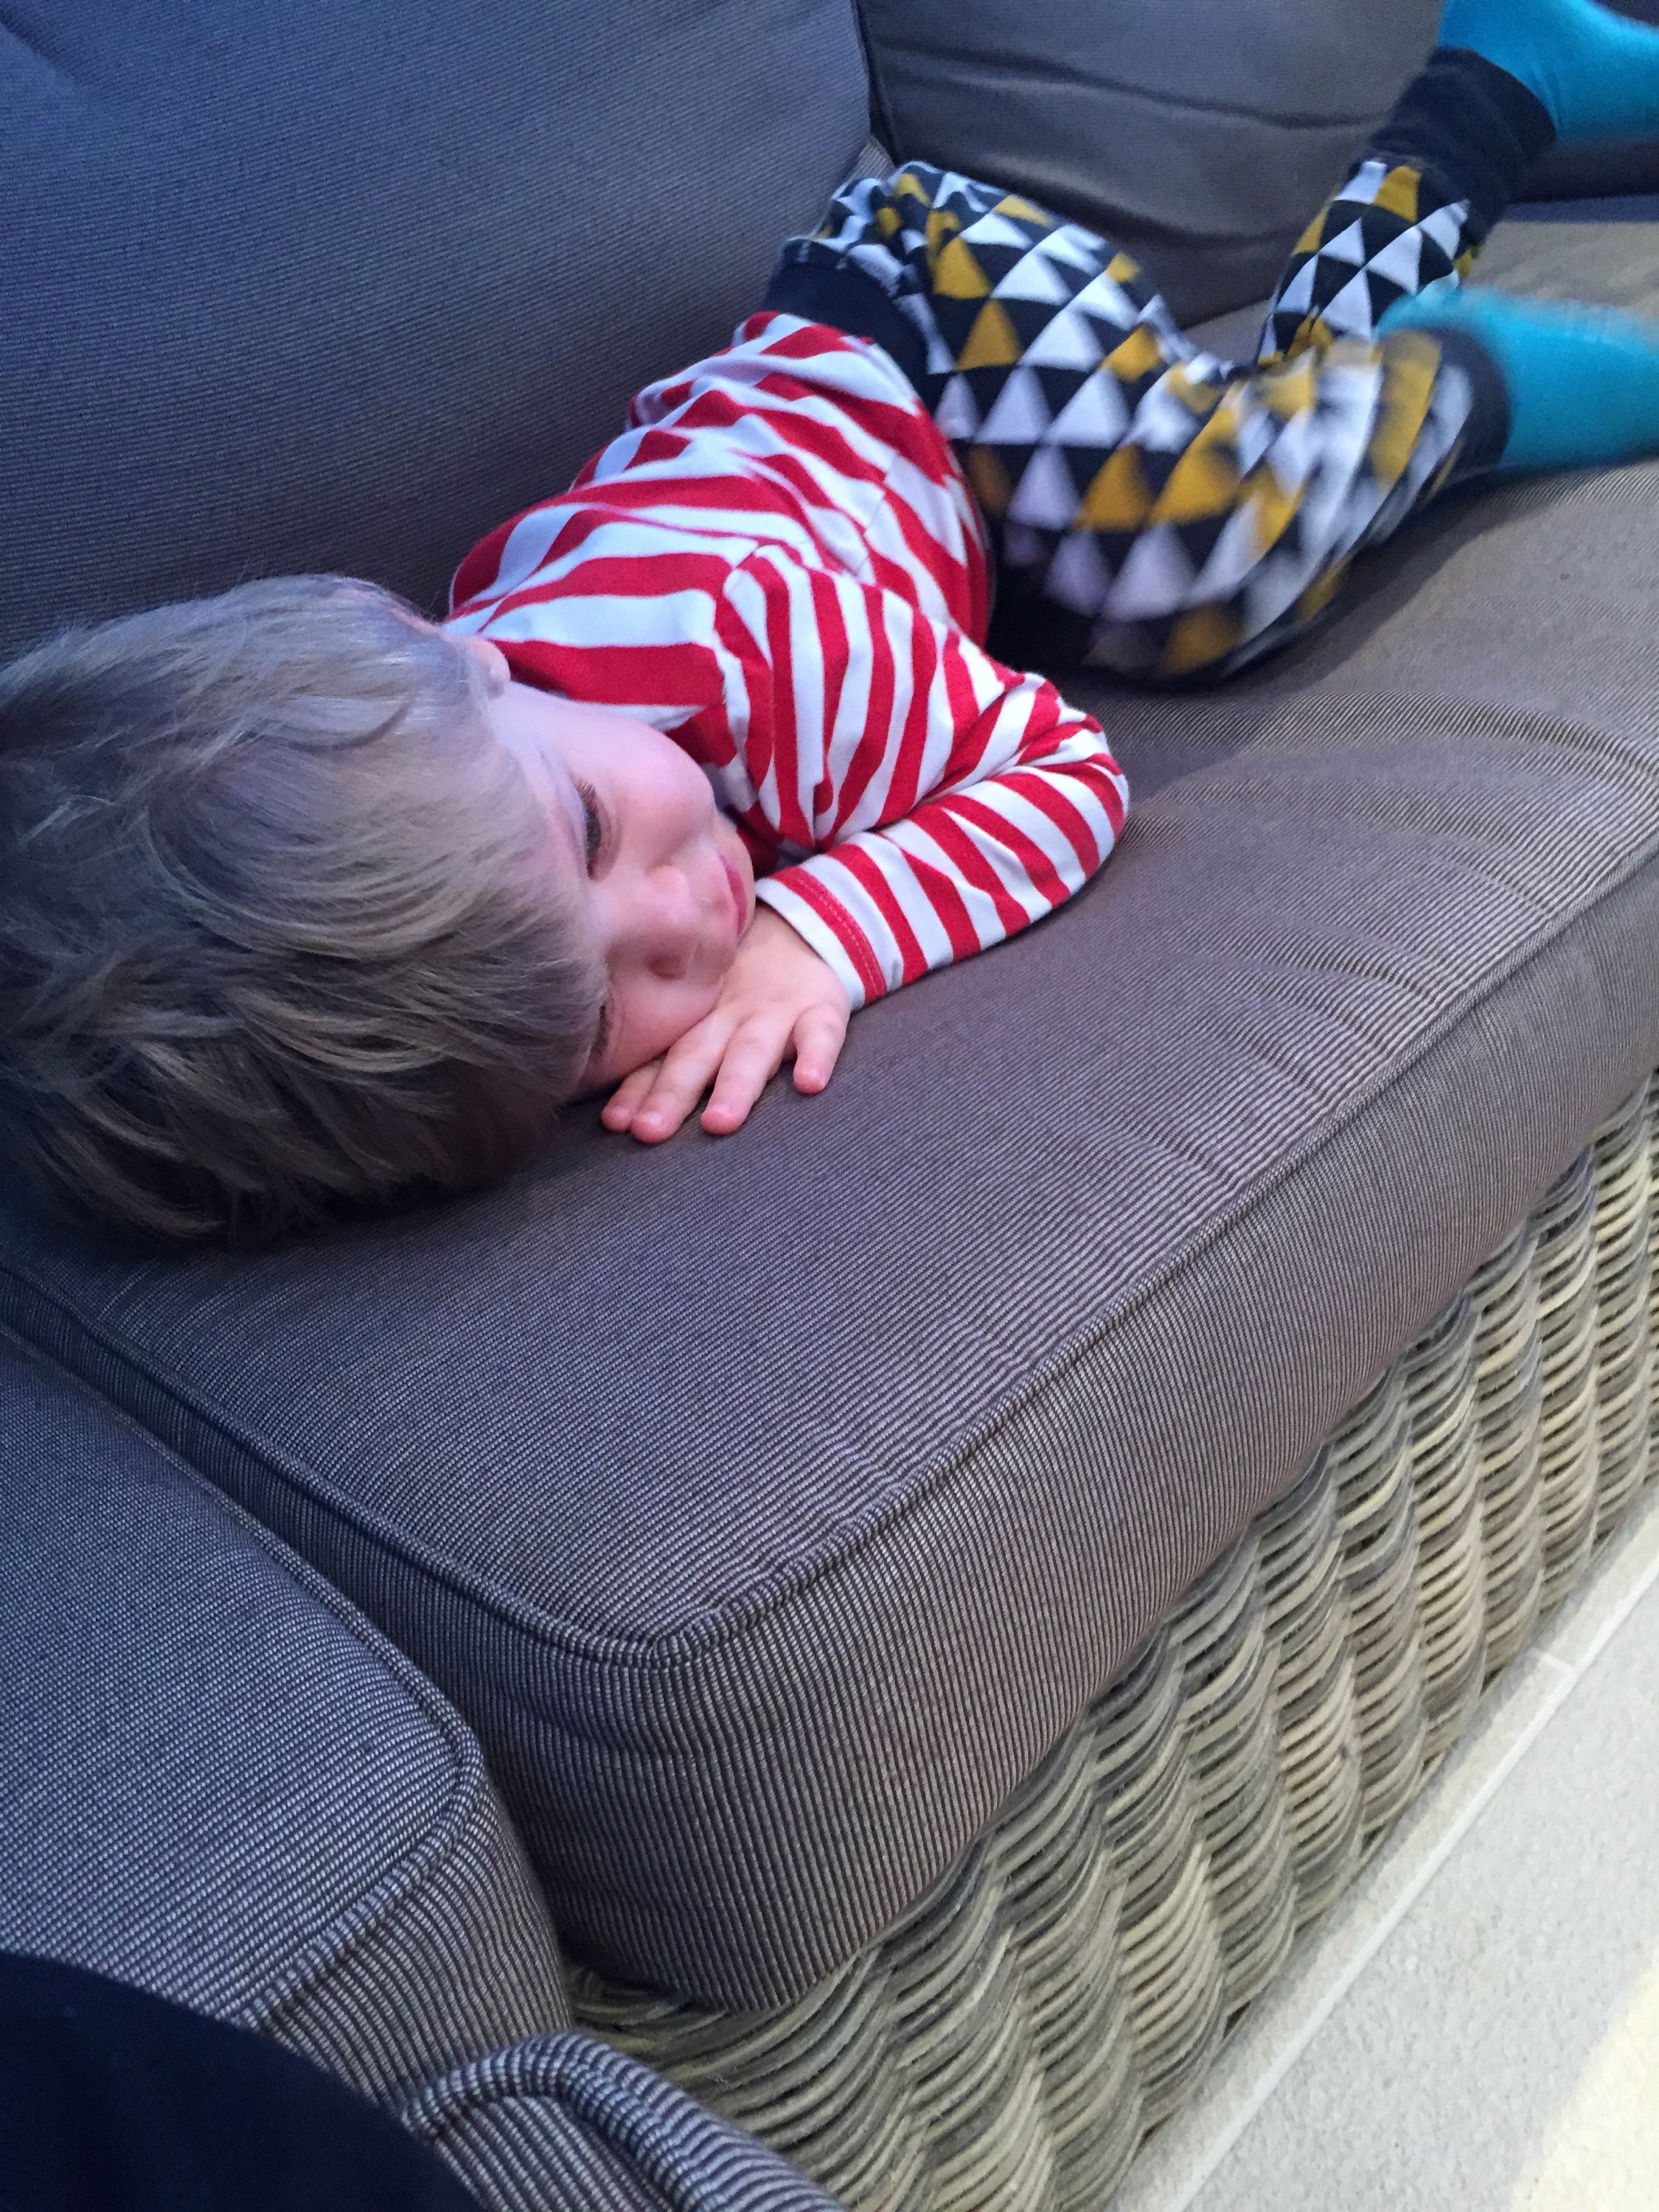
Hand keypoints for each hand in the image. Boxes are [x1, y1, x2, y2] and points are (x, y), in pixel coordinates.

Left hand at [600, 905, 850, 1143]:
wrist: (798, 930)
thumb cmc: (736, 987)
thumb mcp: (699, 1008)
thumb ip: (663, 1050)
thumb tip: (610, 1110)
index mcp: (693, 1022)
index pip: (659, 1059)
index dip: (637, 1090)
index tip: (615, 1123)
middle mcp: (727, 1018)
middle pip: (695, 1056)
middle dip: (671, 1094)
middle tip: (649, 1131)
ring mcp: (775, 1013)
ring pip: (752, 1051)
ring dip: (735, 1086)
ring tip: (720, 1122)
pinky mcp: (821, 1009)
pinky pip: (822, 1033)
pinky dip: (817, 1056)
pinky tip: (809, 1083)